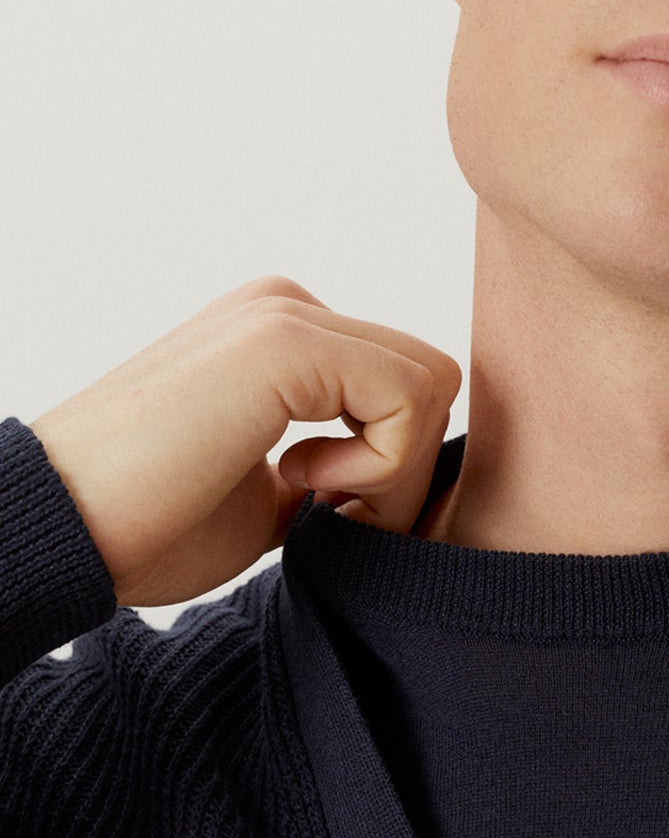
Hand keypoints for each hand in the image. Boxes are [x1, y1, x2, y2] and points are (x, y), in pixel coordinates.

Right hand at [29, 274, 462, 606]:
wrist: (69, 527)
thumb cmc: (151, 525)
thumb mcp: (269, 502)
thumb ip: (332, 479)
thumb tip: (397, 497)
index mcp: (281, 341)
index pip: (404, 389)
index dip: (396, 471)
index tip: (333, 517)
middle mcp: (286, 310)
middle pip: (429, 380)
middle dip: (405, 469)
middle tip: (335, 517)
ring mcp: (285, 316)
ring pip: (430, 383)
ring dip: (394, 470)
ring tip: (314, 503)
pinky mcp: (284, 342)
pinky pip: (408, 395)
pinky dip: (380, 464)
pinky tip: (300, 483)